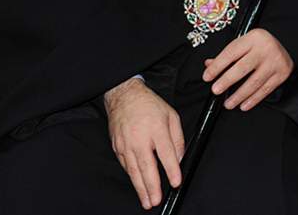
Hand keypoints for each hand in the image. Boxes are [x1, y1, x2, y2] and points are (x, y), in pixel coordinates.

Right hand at [104, 77, 183, 209]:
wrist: (124, 97)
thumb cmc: (149, 105)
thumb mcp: (171, 116)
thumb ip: (177, 138)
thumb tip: (180, 158)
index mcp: (156, 129)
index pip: (166, 153)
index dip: (171, 170)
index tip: (176, 182)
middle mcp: (139, 138)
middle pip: (147, 166)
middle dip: (152, 186)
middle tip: (156, 200)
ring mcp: (126, 144)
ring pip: (134, 171)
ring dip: (140, 188)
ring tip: (147, 201)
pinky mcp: (117, 148)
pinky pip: (126, 166)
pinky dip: (132, 177)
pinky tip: (138, 186)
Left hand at [202, 28, 293, 110]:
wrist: (285, 47)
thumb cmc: (260, 46)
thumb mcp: (244, 44)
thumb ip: (228, 55)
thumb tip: (209, 65)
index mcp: (254, 37)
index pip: (231, 52)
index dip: (217, 66)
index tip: (207, 77)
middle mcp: (266, 48)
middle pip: (242, 68)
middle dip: (226, 81)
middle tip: (215, 90)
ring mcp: (275, 61)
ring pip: (254, 82)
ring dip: (239, 95)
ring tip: (228, 103)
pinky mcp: (282, 74)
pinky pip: (265, 89)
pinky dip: (253, 99)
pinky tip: (243, 105)